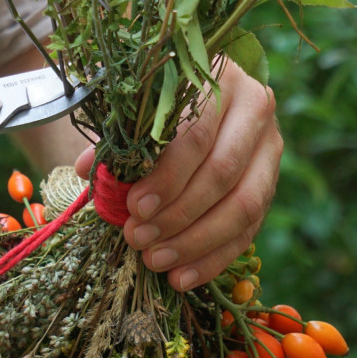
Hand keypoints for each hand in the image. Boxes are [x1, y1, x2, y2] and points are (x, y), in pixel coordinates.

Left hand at [75, 61, 282, 290]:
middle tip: (137, 239)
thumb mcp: (135, 107)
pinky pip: (249, 229)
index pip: (197, 136)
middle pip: (222, 174)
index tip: (134, 207)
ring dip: (195, 242)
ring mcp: (270, 148)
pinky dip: (214, 258)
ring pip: (244, 206)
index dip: (166, 177)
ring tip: (155, 261)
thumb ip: (115, 136)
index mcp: (219, 80)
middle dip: (177, 215)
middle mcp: (255, 109)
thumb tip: (85, 168)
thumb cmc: (157, 100)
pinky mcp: (271, 182)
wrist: (200, 92)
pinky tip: (181, 277)